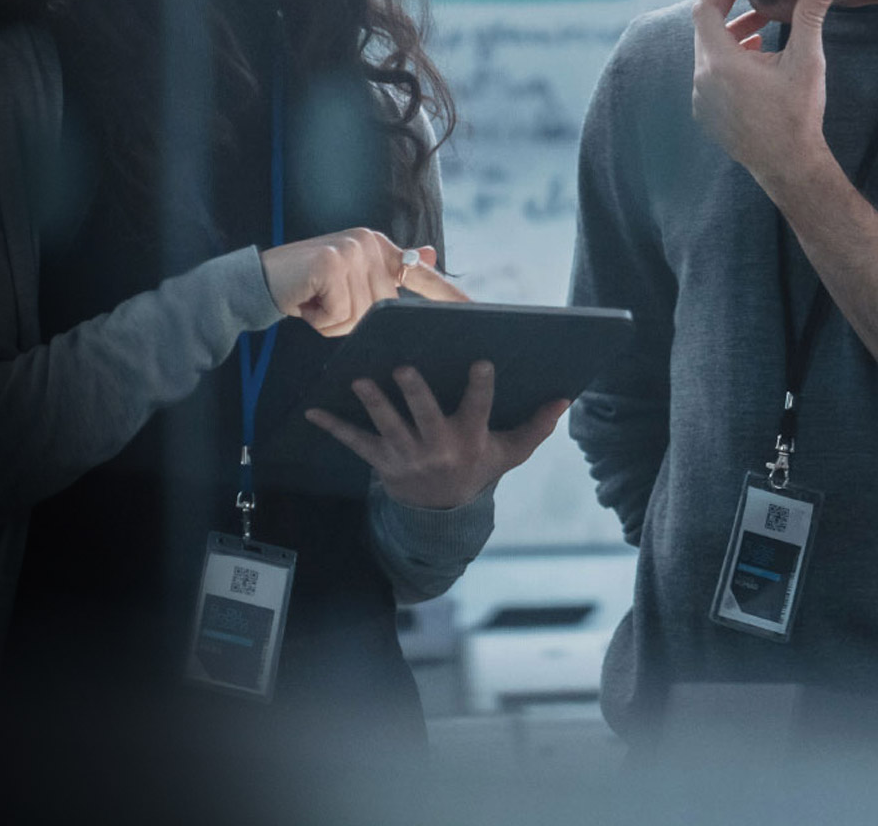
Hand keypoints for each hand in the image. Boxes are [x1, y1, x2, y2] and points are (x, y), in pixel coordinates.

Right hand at [262, 231, 457, 334]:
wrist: (260, 281)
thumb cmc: (308, 287)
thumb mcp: (350, 280)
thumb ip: (388, 275)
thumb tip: (432, 254)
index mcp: (378, 246)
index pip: (420, 274)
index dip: (447, 295)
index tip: (477, 310)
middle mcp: (369, 242)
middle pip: (384, 308)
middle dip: (352, 319)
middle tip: (325, 305)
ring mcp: (350, 250)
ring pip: (362, 316)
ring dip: (335, 323)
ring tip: (316, 304)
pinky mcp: (331, 264)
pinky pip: (341, 315)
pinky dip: (321, 320)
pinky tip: (307, 303)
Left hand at [304, 360, 573, 510]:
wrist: (442, 514)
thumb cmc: (477, 469)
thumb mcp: (508, 453)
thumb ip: (535, 426)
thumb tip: (565, 398)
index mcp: (469, 440)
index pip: (478, 410)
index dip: (480, 388)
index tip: (481, 362)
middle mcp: (437, 448)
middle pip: (425, 417)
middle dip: (414, 394)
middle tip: (403, 368)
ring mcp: (406, 455)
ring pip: (388, 426)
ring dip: (373, 404)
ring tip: (359, 380)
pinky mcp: (381, 461)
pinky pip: (355, 442)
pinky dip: (333, 427)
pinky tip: (312, 410)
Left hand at [687, 0, 841, 186]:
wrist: (788, 164)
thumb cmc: (797, 113)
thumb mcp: (806, 61)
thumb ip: (810, 17)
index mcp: (720, 62)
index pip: (703, 10)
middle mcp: (702, 78)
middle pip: (705, 29)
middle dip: (727, 6)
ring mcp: (701, 98)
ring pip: (708, 53)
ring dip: (731, 34)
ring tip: (761, 25)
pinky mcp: (706, 112)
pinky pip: (709, 75)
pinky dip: (726, 59)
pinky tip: (754, 57)